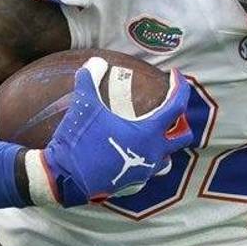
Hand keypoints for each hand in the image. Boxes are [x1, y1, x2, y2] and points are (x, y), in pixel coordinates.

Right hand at [31, 57, 193, 206]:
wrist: (64, 179)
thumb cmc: (78, 141)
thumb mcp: (84, 106)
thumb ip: (89, 80)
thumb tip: (94, 61)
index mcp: (148, 133)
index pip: (176, 106)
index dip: (180, 87)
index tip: (175, 75)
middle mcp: (153, 154)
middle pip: (183, 137)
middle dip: (181, 122)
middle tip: (169, 110)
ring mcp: (144, 172)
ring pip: (167, 157)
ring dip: (164, 144)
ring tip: (152, 133)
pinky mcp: (133, 184)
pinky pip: (148, 170)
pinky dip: (146, 158)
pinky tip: (131, 151)